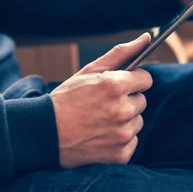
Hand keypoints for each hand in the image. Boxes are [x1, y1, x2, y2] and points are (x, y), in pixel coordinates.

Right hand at [50, 34, 152, 168]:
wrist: (45, 133)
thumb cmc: (67, 98)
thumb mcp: (91, 70)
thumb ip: (122, 53)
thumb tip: (147, 37)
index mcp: (115, 85)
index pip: (146, 79)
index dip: (132, 81)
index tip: (119, 85)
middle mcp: (122, 110)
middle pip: (142, 101)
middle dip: (127, 100)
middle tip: (103, 104)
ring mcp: (122, 133)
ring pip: (137, 121)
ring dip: (125, 120)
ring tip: (100, 120)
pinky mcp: (121, 154)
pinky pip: (132, 141)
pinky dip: (120, 139)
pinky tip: (102, 135)